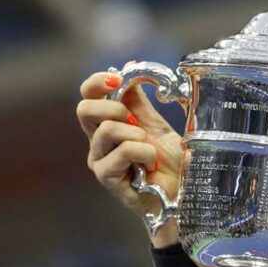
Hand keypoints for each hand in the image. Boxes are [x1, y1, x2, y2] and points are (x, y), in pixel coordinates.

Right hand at [76, 71, 182, 240]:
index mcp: (109, 124)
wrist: (183, 196)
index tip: (117, 78)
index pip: (88, 95)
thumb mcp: (160, 127)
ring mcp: (100, 160)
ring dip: (135, 135)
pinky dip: (142, 153)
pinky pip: (121, 152)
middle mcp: (98, 141)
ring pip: (105, 130)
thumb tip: (131, 70)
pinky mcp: (107, 178)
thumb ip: (143, 103)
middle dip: (114, 107)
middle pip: (84, 109)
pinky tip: (151, 163)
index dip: (97, 81)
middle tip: (137, 122)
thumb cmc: (171, 165)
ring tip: (151, 150)